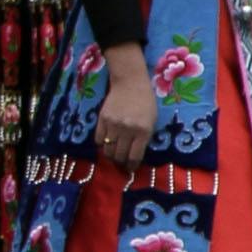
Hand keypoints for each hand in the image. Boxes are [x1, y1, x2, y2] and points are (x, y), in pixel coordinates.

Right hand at [96, 43, 154, 170]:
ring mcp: (113, 124)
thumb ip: (144, 138)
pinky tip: (106, 143)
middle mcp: (127, 130)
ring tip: (113, 155)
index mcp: (143, 132)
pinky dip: (102, 144)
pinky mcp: (102, 119)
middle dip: (120, 163)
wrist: (130, 83)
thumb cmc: (146, 102)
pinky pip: (99, 138)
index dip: (131, 166)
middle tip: (121, 164)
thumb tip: (134, 155)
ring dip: (110, 156)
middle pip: (119, 155)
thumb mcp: (152, 122)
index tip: (130, 169)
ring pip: (108, 149)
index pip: (134, 156)